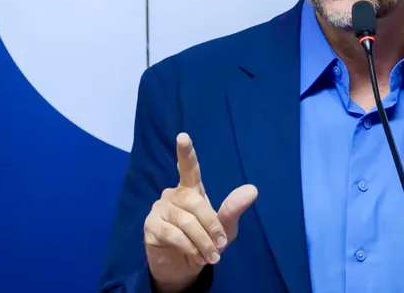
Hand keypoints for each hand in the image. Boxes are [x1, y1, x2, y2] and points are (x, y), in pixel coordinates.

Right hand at [144, 132, 257, 292]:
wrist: (184, 268)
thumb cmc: (206, 242)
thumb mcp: (225, 229)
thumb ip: (233, 209)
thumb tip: (252, 190)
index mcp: (192, 190)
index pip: (189, 168)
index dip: (186, 153)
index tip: (183, 136)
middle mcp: (173, 194)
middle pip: (195, 203)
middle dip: (211, 226)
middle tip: (220, 246)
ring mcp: (159, 209)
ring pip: (185, 221)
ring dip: (203, 242)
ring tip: (211, 256)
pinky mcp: (150, 226)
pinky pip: (173, 234)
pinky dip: (190, 248)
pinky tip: (196, 256)